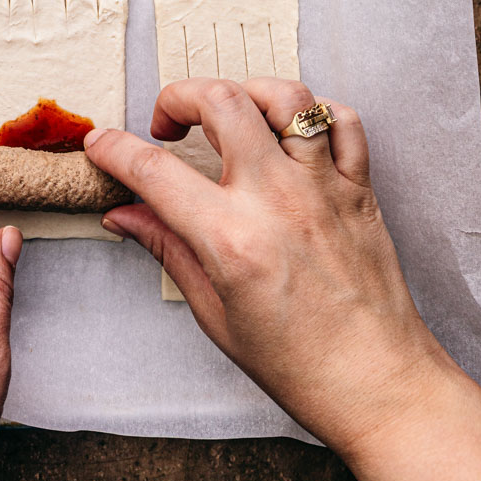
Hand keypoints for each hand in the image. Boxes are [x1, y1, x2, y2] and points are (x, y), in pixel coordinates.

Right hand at [86, 77, 439, 454]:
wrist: (379, 387)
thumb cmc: (300, 365)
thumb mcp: (214, 314)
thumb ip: (167, 248)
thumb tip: (125, 215)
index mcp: (232, 239)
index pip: (154, 171)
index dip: (114, 149)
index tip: (101, 144)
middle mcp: (278, 200)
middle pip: (220, 101)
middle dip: (177, 97)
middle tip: (168, 125)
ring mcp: (324, 188)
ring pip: (285, 97)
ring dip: (246, 93)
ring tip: (230, 117)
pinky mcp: (360, 189)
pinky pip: (343, 121)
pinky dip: (315, 115)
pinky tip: (291, 135)